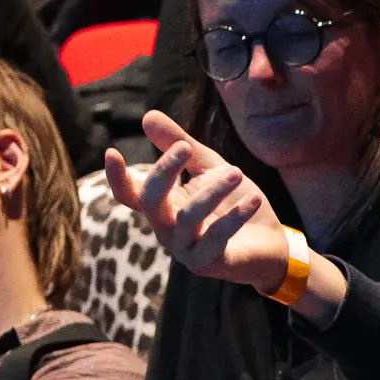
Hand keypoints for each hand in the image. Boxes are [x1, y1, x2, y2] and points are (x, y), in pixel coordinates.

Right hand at [105, 109, 294, 290]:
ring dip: (212, 191)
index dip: (117, 177)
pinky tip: (253, 200)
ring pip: (188, 217)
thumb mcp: (207, 166)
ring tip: (236, 173)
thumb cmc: (232, 201)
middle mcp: (166, 230)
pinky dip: (236, 216)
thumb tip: (147, 116)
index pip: (130, 194)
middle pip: (150, 201)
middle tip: (185, 147)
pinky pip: (217, 237)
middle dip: (164, 171)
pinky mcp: (210, 263)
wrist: (268, 241)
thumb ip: (180, 144)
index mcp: (162, 206)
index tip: (111, 152)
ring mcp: (186, 250)